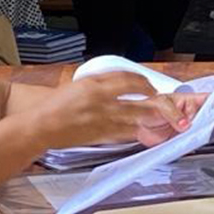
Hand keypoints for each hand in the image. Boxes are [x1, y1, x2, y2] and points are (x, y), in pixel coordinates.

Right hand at [27, 73, 170, 147]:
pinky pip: (128, 133)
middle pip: (141, 98)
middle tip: (171, 106)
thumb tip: (126, 83)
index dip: (145, 82)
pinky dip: (141, 131)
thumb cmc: (57, 104)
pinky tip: (148, 131)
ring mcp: (104, 119)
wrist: (42, 126)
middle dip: (161, 103)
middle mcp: (102, 100)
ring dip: (155, 118)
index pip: (130, 79)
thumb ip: (104, 82)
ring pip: (139, 117)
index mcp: (95, 84)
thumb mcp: (81, 84)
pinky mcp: (103, 135)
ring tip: (167, 119)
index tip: (150, 86)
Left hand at [133, 92, 208, 145]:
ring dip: (196, 136)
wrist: (135, 124)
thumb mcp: (161, 106)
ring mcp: (186, 128)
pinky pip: (188, 144)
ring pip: (198, 133)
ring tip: (190, 135)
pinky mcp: (180, 140)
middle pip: (206, 119)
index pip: (207, 99)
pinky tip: (185, 143)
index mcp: (188, 100)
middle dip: (206, 124)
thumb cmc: (147, 107)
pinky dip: (188, 145)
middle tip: (201, 127)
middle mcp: (189, 114)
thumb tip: (184, 124)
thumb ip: (173, 114)